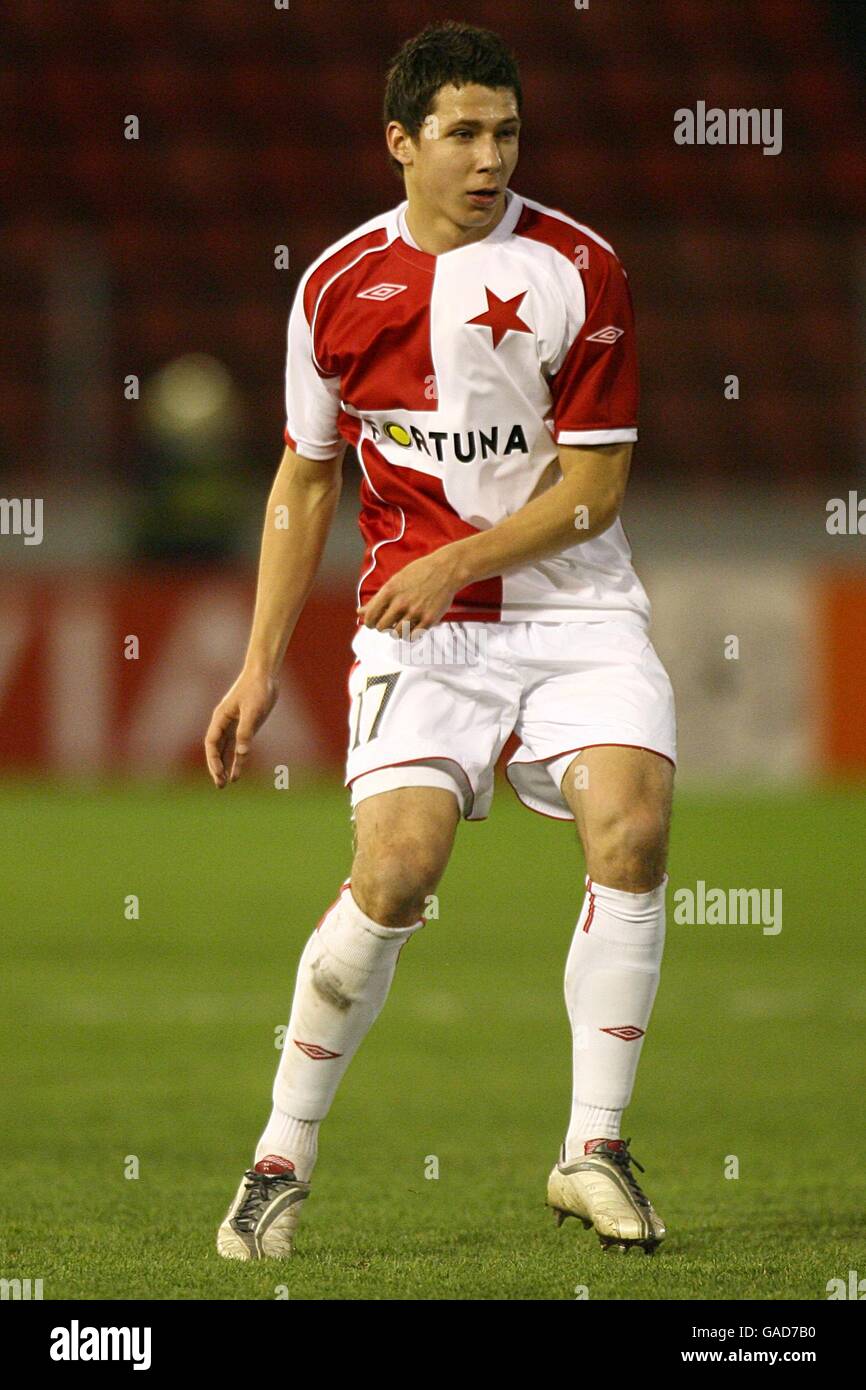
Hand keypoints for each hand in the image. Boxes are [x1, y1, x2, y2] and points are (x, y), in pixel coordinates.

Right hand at [204, 666, 278, 787]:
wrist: (265, 675)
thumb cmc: (257, 689)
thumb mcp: (253, 711)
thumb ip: (246, 732)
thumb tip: (242, 753)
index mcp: (220, 718)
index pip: (212, 743)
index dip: (213, 760)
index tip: (219, 773)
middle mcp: (223, 723)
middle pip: (215, 750)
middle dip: (216, 767)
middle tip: (220, 785)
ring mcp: (233, 725)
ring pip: (224, 750)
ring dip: (224, 766)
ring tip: (224, 784)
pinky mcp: (244, 726)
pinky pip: (236, 746)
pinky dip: (236, 759)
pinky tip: (237, 771)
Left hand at [356, 548, 461, 636]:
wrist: (446, 569)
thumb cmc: (419, 573)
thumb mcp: (395, 581)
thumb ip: (377, 599)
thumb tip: (360, 612)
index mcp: (390, 591)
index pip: (371, 617)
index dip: (370, 622)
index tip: (374, 622)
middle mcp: (401, 603)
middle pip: (382, 627)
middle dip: (384, 627)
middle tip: (390, 622)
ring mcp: (416, 612)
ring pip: (396, 634)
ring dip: (397, 631)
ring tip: (402, 623)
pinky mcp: (429, 619)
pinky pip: (412, 637)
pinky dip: (409, 635)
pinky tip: (412, 627)